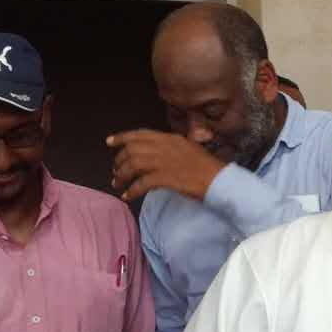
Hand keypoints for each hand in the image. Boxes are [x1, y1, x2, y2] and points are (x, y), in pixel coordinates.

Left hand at [106, 130, 225, 201]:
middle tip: (115, 172)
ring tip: (118, 184)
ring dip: (122, 175)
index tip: (109, 142)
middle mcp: (166, 147)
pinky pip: (142, 183)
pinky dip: (132, 190)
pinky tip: (128, 196)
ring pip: (133, 165)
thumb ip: (175, 147)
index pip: (141, 134)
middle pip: (132, 150)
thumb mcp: (193, 149)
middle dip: (119, 161)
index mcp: (172, 138)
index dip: (122, 137)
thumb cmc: (210, 168)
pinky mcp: (166, 177)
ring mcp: (165, 162)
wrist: (221, 181)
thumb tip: (160, 152)